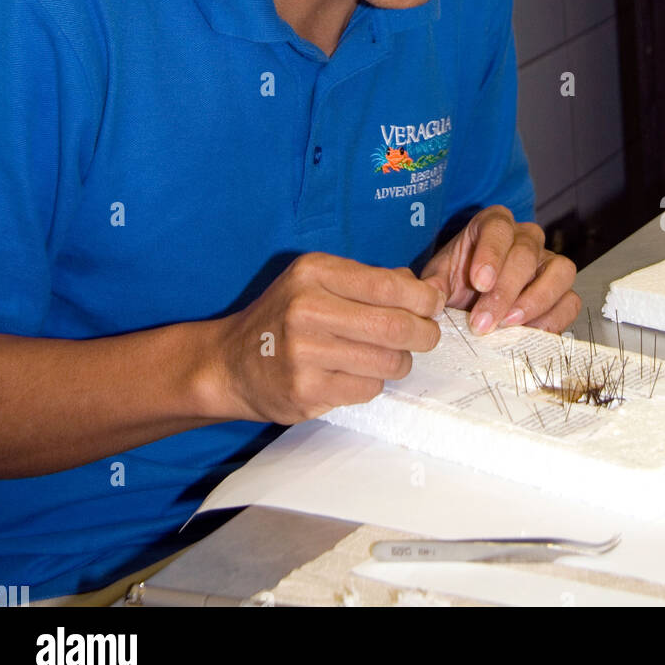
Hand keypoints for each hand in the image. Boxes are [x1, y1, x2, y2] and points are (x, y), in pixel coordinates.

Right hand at [210, 252, 443, 424]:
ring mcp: (304, 353)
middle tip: (428, 336)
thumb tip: (427, 289)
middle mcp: (307, 309)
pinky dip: (373, 382)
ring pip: (387, 361)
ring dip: (401, 361)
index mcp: (314, 273)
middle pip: (394, 326)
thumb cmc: (285, 316)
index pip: (388, 284)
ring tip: (390, 356)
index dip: (423, 298)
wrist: (230, 363)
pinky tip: (356, 373)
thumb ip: (370, 280)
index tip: (434, 305)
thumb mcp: (318, 280)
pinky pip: (368, 388)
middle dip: (425, 333)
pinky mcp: (306, 391)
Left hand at [420, 205, 579, 335]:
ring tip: (509, 325)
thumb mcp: (440, 279)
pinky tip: (527, 334)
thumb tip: (431, 298)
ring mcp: (548, 262)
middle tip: (483, 321)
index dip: (491, 254)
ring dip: (535, 302)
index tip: (479, 282)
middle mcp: (525, 237)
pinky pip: (570, 301)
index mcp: (493, 224)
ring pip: (560, 272)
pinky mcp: (562, 290)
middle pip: (526, 254)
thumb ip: (434, 285)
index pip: (498, 228)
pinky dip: (552, 319)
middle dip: (504, 291)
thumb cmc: (458, 281)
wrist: (473, 299)